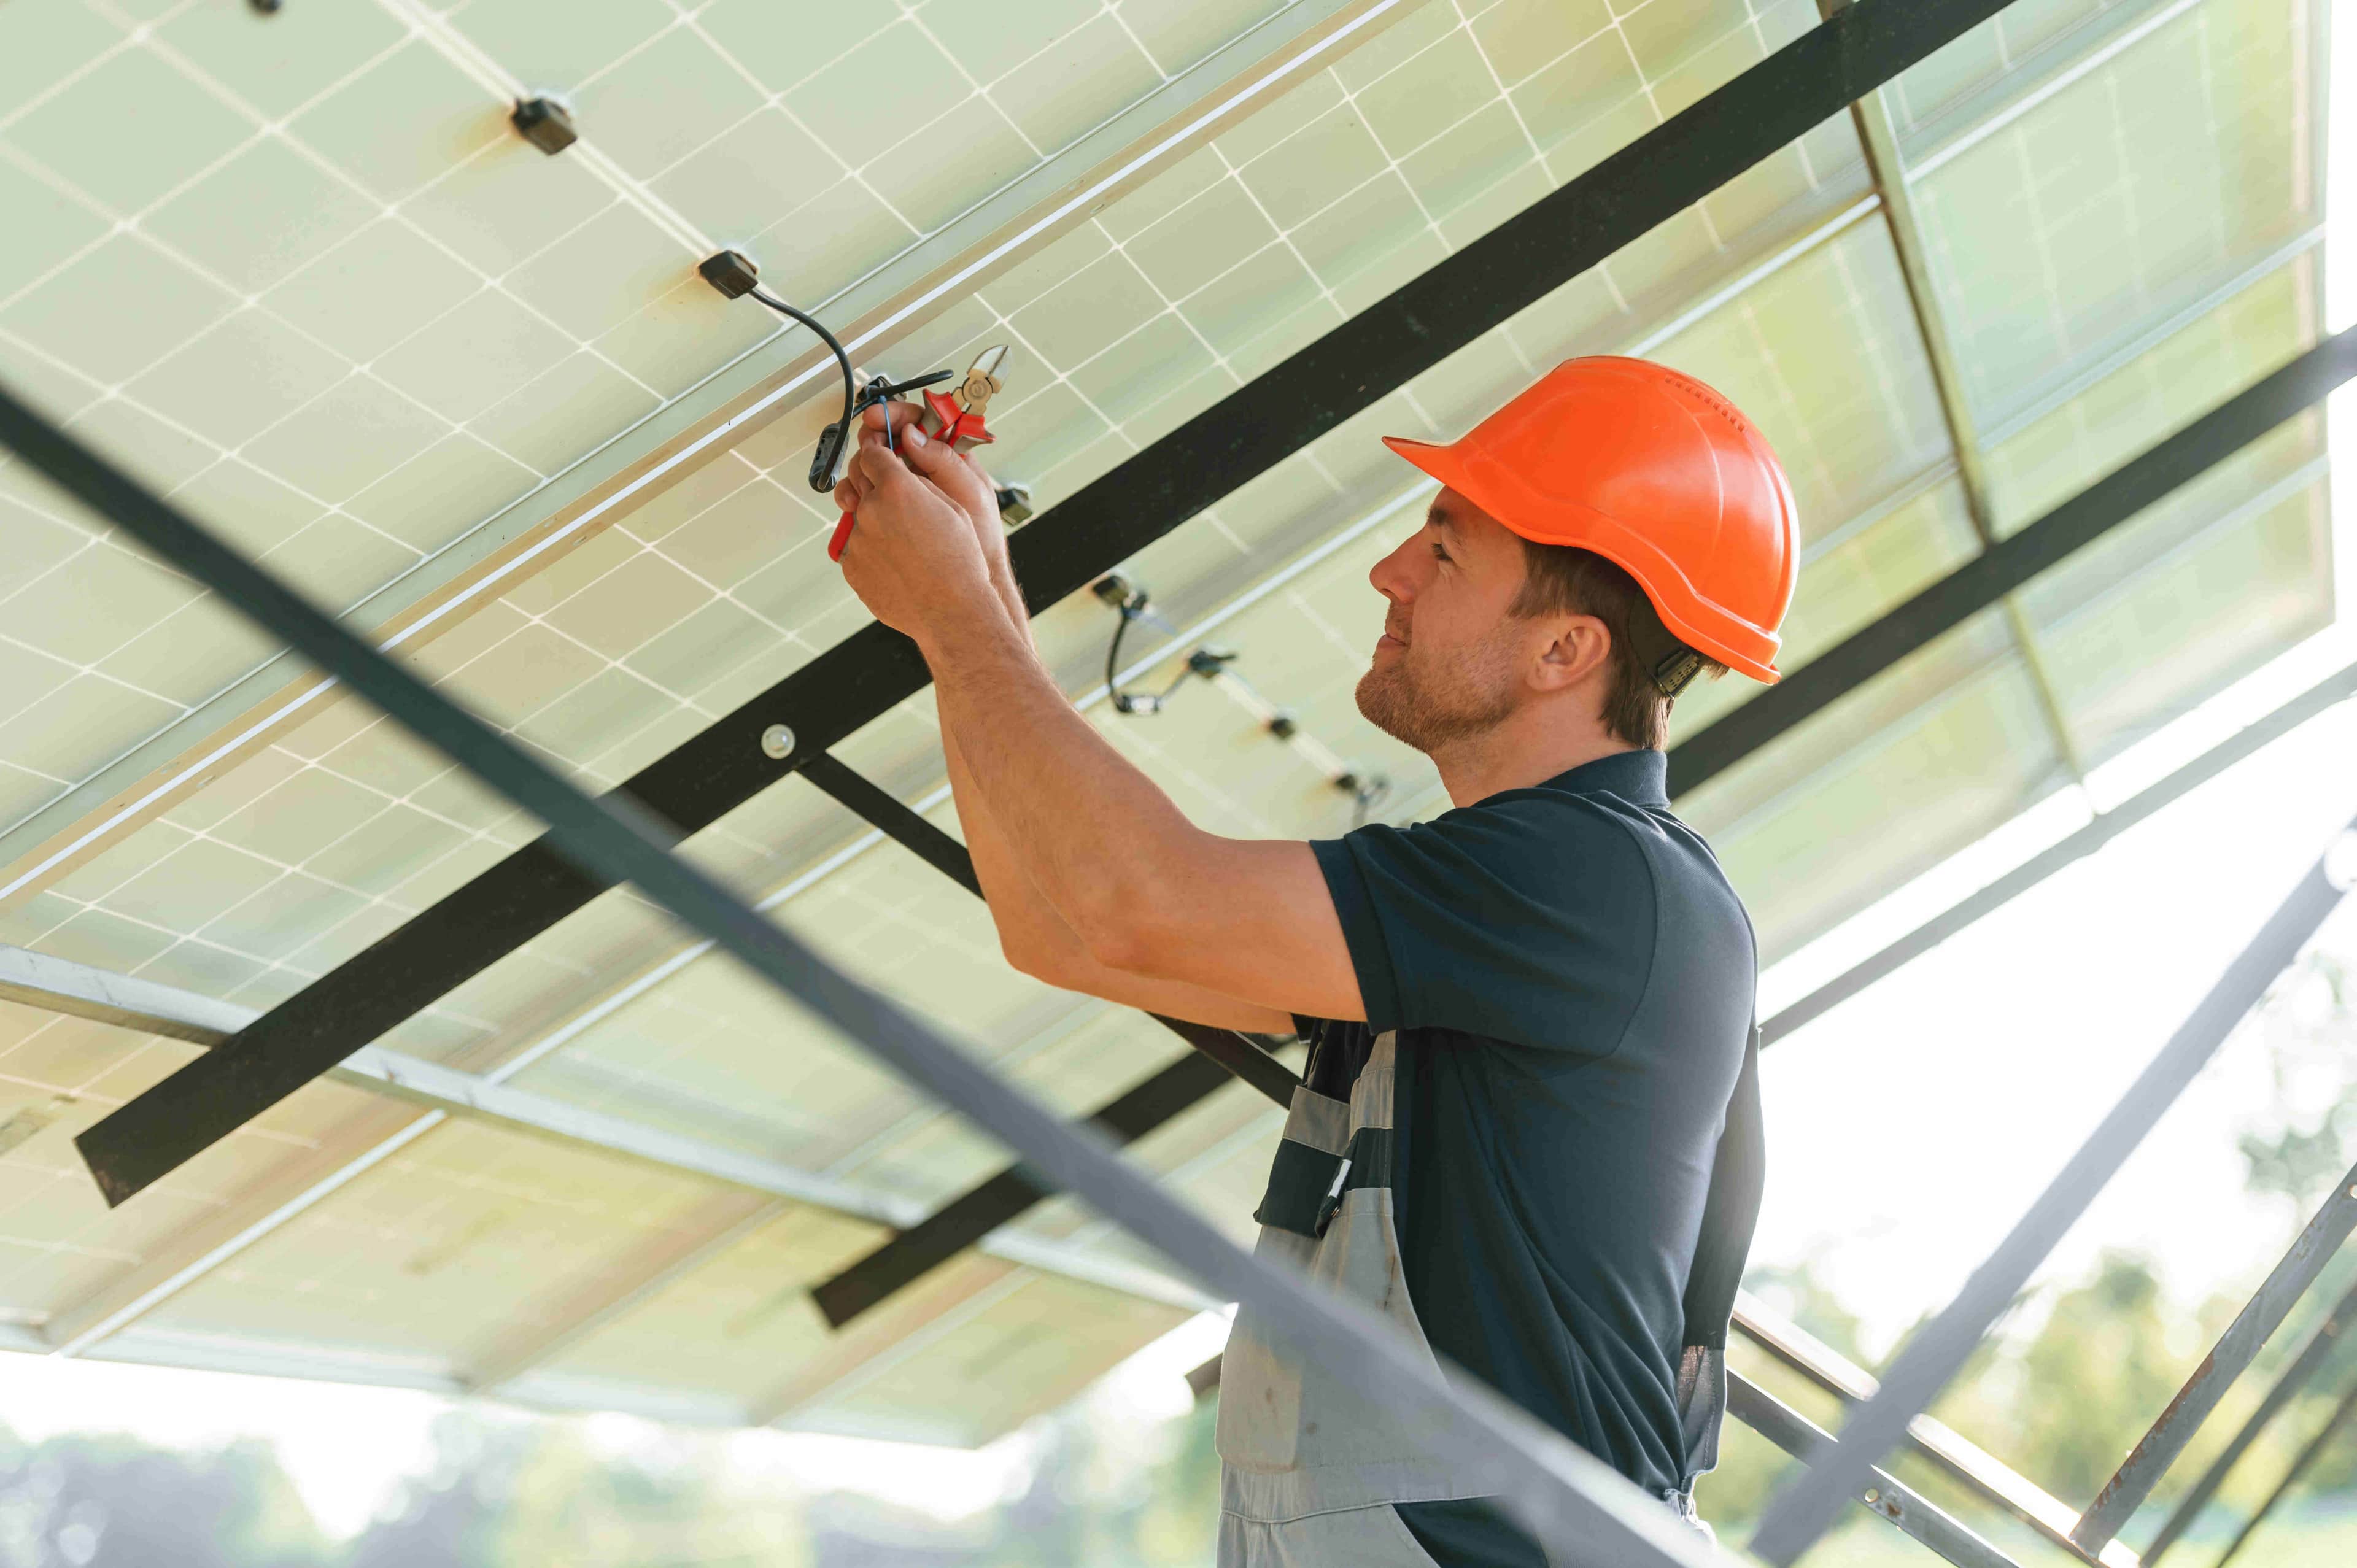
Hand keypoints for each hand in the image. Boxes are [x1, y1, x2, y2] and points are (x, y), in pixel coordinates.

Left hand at [833, 415, 997, 642]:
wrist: (952, 613)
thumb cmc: (960, 562)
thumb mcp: (952, 506)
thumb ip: (919, 481)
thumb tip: (900, 469)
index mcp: (897, 487)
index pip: (872, 452)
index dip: (878, 451)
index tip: (881, 454)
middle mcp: (871, 509)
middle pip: (856, 478)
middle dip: (870, 478)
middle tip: (889, 490)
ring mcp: (857, 539)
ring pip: (855, 514)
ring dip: (871, 516)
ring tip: (900, 536)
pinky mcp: (851, 566)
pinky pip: (854, 547)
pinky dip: (869, 548)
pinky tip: (895, 560)